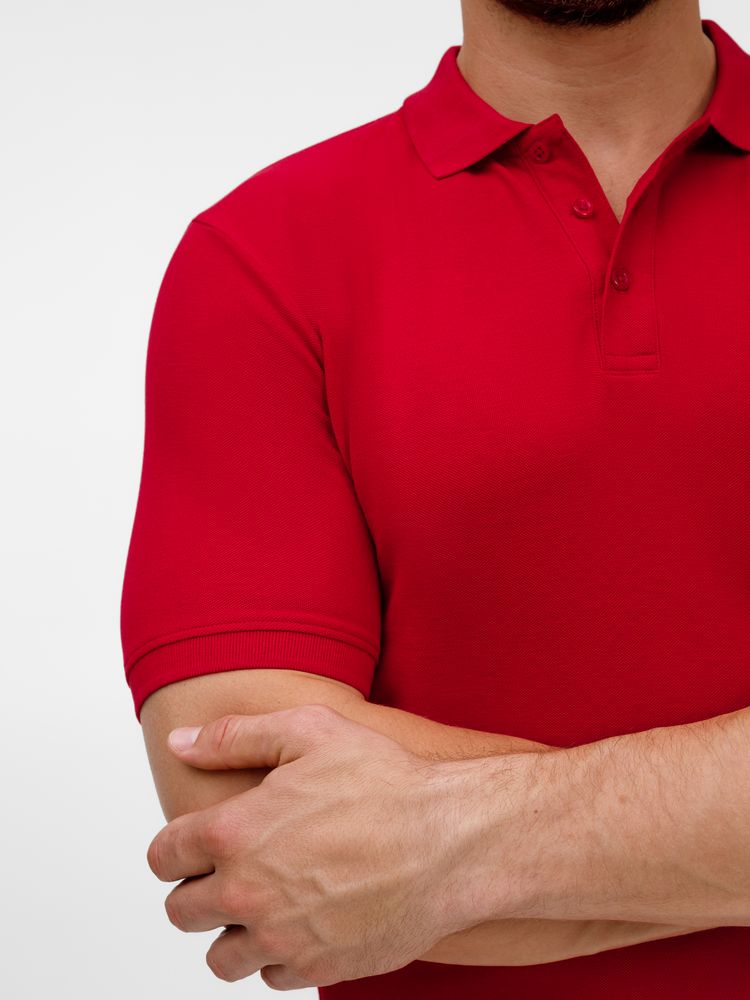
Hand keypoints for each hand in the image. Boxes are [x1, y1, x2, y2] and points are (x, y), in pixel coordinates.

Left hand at [146, 704, 502, 989]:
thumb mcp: (309, 731)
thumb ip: (234, 737)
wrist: (449, 842)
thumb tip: (180, 741)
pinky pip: (270, 978)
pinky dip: (278, 955)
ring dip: (233, 932)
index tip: (196, 844)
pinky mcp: (316, 968)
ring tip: (265, 902)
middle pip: (181, 912)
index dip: (176, 848)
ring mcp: (280, 937)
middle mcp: (246, 892)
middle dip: (199, 890)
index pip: (163, 857)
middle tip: (233, 871)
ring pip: (220, 958)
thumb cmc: (385, 781)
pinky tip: (304, 920)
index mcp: (234, 833)